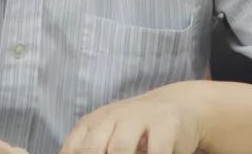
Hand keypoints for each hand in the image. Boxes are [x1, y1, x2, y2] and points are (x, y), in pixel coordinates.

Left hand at [60, 82, 202, 153]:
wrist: (177, 104)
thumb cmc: (136, 130)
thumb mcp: (109, 137)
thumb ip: (92, 149)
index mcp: (93, 123)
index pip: (73, 148)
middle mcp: (112, 117)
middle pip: (92, 148)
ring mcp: (138, 117)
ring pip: (120, 148)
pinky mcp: (165, 123)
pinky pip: (156, 150)